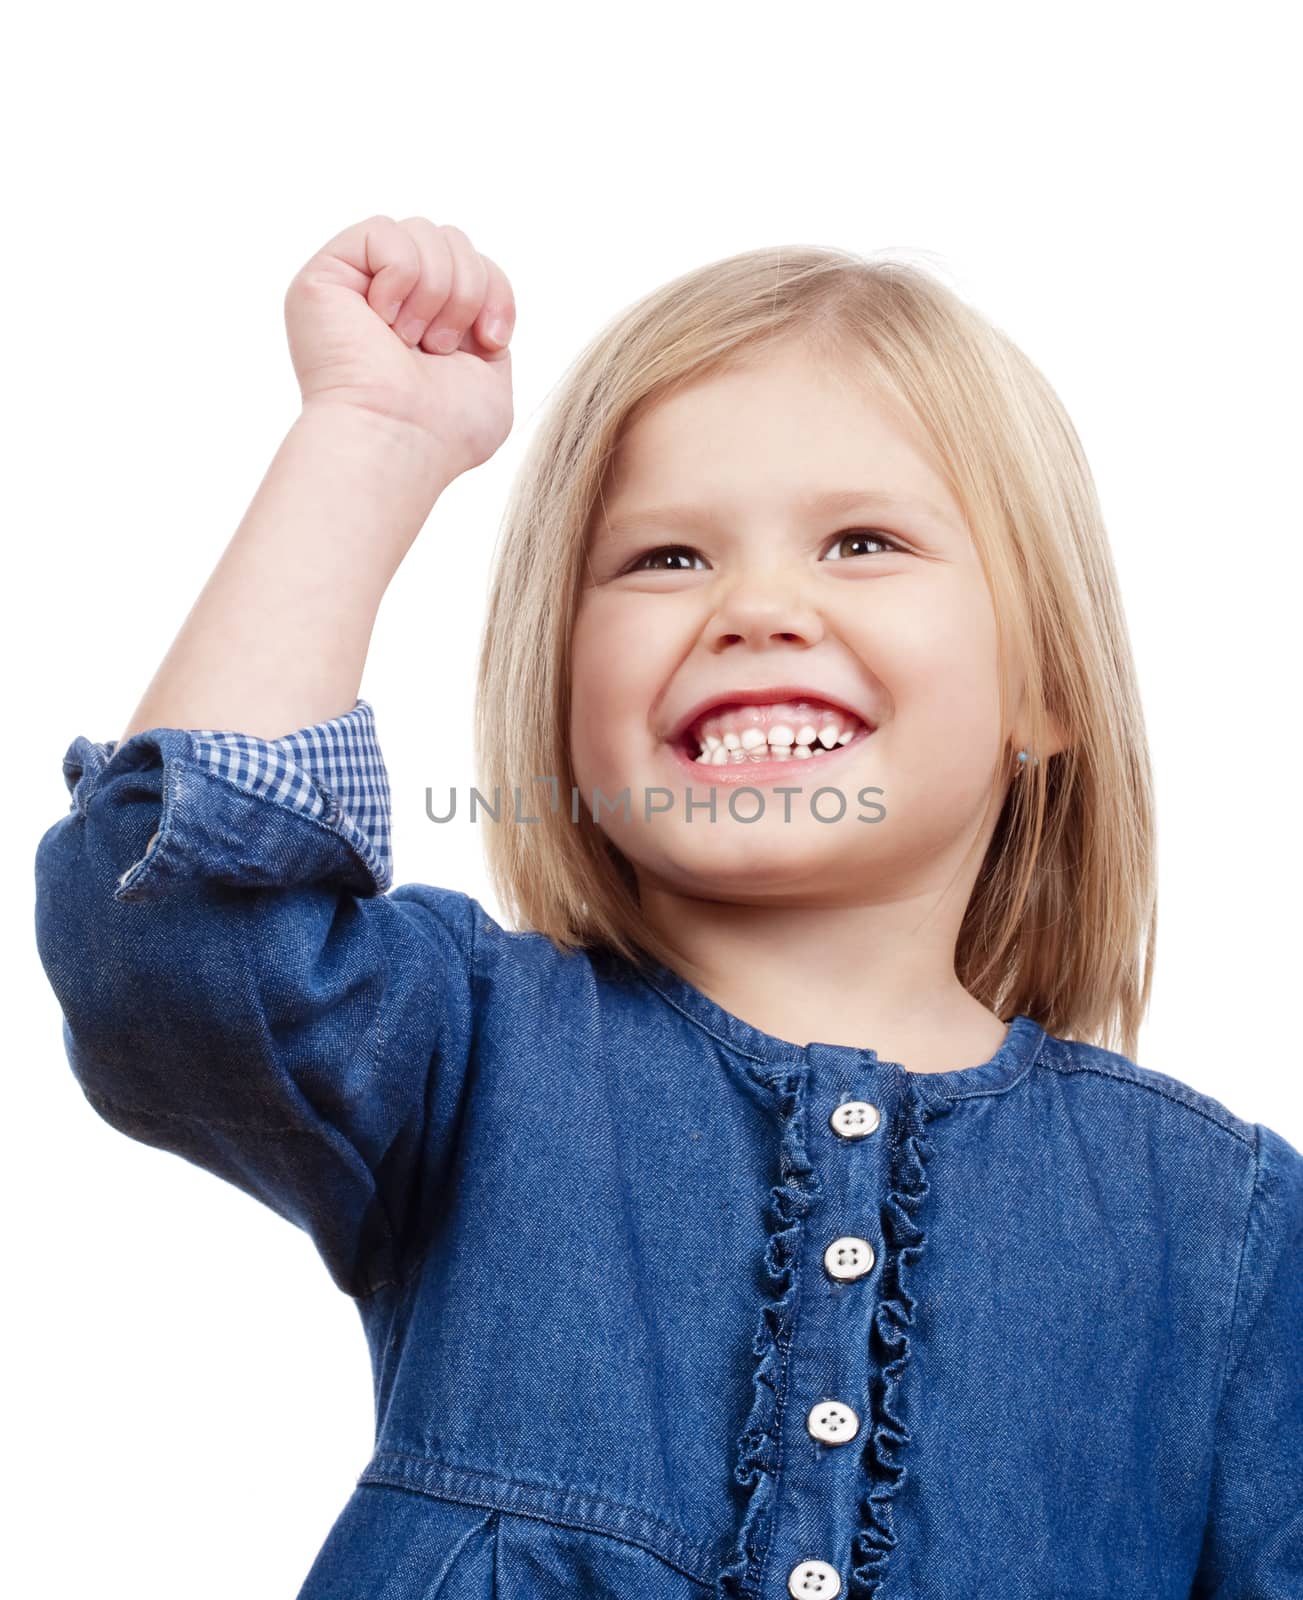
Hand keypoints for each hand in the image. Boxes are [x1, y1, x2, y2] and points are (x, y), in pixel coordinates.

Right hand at [284, 215, 514, 480]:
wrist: (397, 440)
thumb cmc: (442, 430)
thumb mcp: (490, 378)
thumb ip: (487, 330)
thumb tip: (477, 305)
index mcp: (427, 320)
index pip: (475, 264)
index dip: (494, 291)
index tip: (491, 341)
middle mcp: (391, 299)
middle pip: (452, 240)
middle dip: (466, 291)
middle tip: (440, 347)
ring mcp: (357, 285)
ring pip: (423, 231)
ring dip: (436, 290)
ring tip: (413, 340)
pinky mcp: (326, 273)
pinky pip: (384, 232)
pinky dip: (401, 277)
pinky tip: (384, 320)